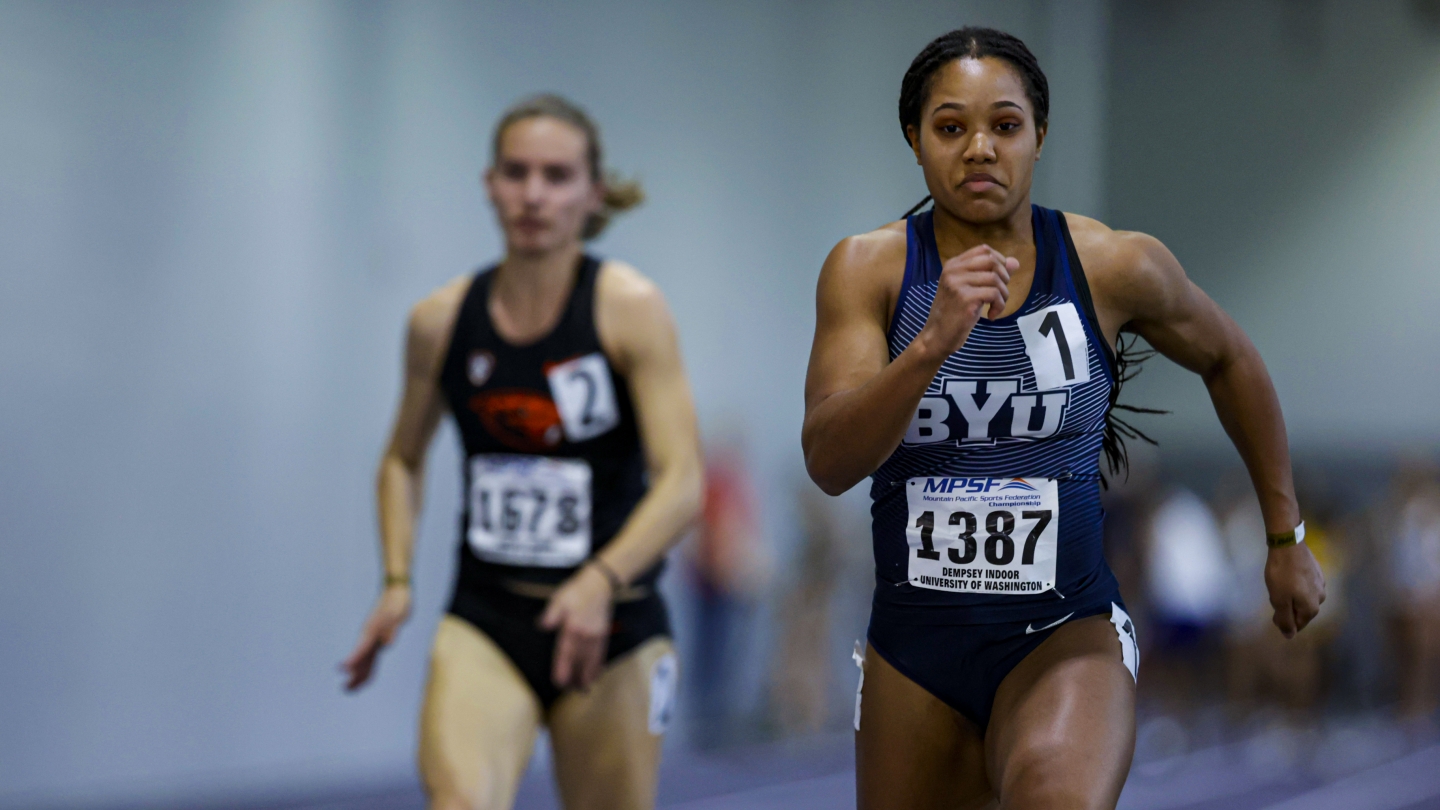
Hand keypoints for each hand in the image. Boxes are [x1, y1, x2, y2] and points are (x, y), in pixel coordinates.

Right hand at [341, 584, 411, 690]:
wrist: (396, 591)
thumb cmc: (397, 602)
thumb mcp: (398, 615)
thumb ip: (392, 630)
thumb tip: (387, 645)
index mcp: (372, 631)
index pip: (361, 649)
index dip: (352, 661)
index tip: (342, 669)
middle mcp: (370, 636)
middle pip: (361, 659)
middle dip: (354, 675)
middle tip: (345, 690)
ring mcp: (374, 637)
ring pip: (366, 660)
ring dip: (359, 674)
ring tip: (350, 688)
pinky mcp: (379, 637)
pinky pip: (372, 656)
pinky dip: (368, 667)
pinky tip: (365, 674)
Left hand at [539, 564, 614, 689]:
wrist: (600, 584)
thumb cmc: (576, 591)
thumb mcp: (559, 599)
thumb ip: (551, 615)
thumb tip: (542, 626)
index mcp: (572, 628)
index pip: (566, 653)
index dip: (563, 669)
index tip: (559, 682)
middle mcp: (586, 635)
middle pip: (580, 661)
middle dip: (576, 677)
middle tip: (571, 691)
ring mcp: (596, 635)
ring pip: (592, 660)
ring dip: (588, 675)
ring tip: (584, 688)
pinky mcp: (604, 634)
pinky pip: (601, 654)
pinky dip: (598, 666)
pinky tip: (596, 674)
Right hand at [916, 245, 1018, 360]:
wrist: (937, 336)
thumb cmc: (954, 314)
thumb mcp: (972, 290)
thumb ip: (992, 274)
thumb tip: (1015, 262)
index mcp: (953, 265)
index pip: (983, 249)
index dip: (999, 261)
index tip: (999, 279)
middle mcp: (953, 270)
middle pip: (992, 261)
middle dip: (1004, 277)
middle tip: (999, 294)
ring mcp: (958, 283)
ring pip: (995, 278)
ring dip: (1003, 295)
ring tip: (996, 307)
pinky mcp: (965, 298)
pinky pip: (994, 294)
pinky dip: (999, 306)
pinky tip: (991, 316)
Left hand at [1264, 543, 1325, 638]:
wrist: (1288, 545)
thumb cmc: (1282, 574)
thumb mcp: (1279, 600)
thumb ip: (1285, 620)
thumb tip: (1290, 636)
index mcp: (1311, 608)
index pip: (1298, 624)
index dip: (1283, 621)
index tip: (1273, 611)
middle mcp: (1320, 598)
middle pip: (1302, 612)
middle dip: (1288, 609)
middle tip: (1275, 597)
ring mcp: (1321, 584)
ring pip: (1304, 599)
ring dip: (1292, 597)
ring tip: (1280, 587)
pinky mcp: (1317, 573)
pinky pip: (1306, 587)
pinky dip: (1296, 587)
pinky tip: (1288, 578)